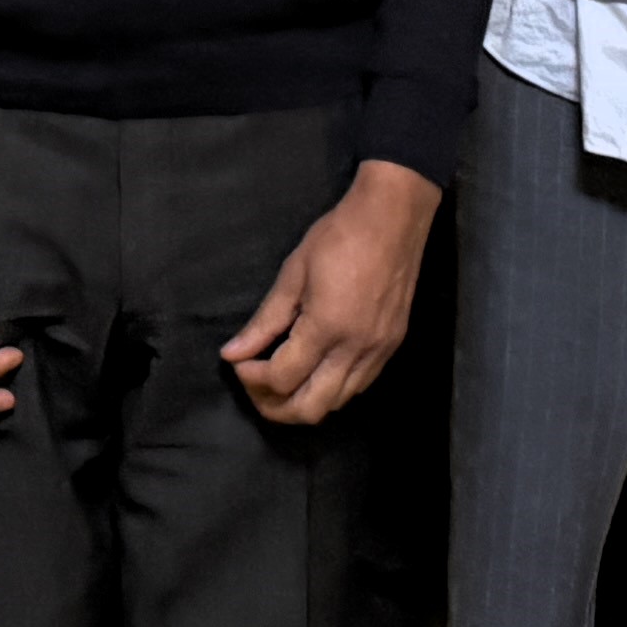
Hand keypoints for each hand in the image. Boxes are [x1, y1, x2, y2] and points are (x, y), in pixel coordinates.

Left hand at [223, 159, 441, 427]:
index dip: (253, 378)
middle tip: (255, 384)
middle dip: (275, 406)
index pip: (282, 378)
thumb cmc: (338, 237)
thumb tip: (232, 353)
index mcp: (326, 327)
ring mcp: (378, 351)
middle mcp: (355, 349)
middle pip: (310, 408)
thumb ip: (264, 321)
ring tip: (281, 380)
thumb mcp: (293, 273)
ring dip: (303, 402)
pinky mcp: (392, 347)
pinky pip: (358, 387)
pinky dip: (331, 389)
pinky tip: (315, 370)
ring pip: (336, 404)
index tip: (241, 362)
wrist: (393, 218)